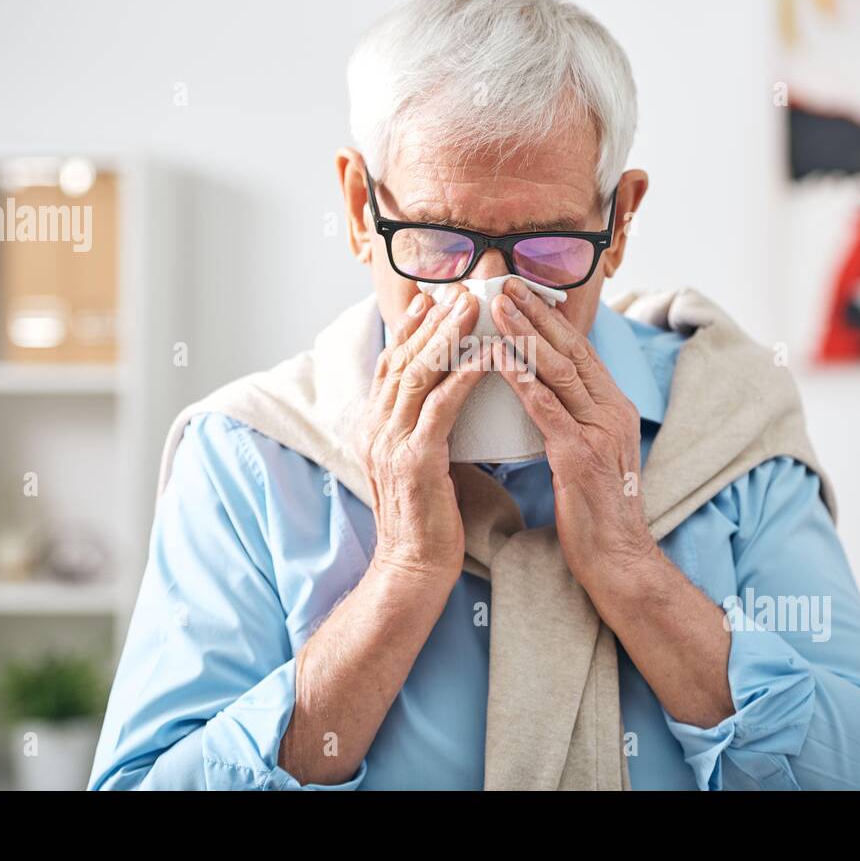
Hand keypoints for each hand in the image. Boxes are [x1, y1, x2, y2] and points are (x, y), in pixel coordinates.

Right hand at [362, 285, 485, 583]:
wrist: (412, 569)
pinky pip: (441, 406)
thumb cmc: (427, 522)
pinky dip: (464, 375)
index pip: (390, 366)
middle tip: (458, 290)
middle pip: (402, 359)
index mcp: (374, 428)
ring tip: (473, 308)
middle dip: (431, 321)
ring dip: (448, 336)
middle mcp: (376, 429)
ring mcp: (391, 443)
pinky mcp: (416, 460)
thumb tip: (452, 401)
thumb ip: (427, 430)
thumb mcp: (421, 465)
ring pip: (419, 374)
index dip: (410, 330)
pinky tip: (485, 355)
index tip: (432, 300)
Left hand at [488, 278, 655, 585]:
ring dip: (524, 335)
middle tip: (505, 284)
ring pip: (559, 370)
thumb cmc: (596, 511)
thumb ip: (573, 420)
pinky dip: (521, 379)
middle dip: (536, 313)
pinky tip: (498, 359)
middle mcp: (612, 411)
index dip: (550, 319)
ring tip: (497, 308)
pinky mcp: (580, 456)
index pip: (580, 351)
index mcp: (614, 408)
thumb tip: (542, 392)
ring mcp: (599, 432)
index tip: (522, 292)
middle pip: (571, 349)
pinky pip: (547, 408)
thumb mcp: (591, 454)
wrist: (618, 560)